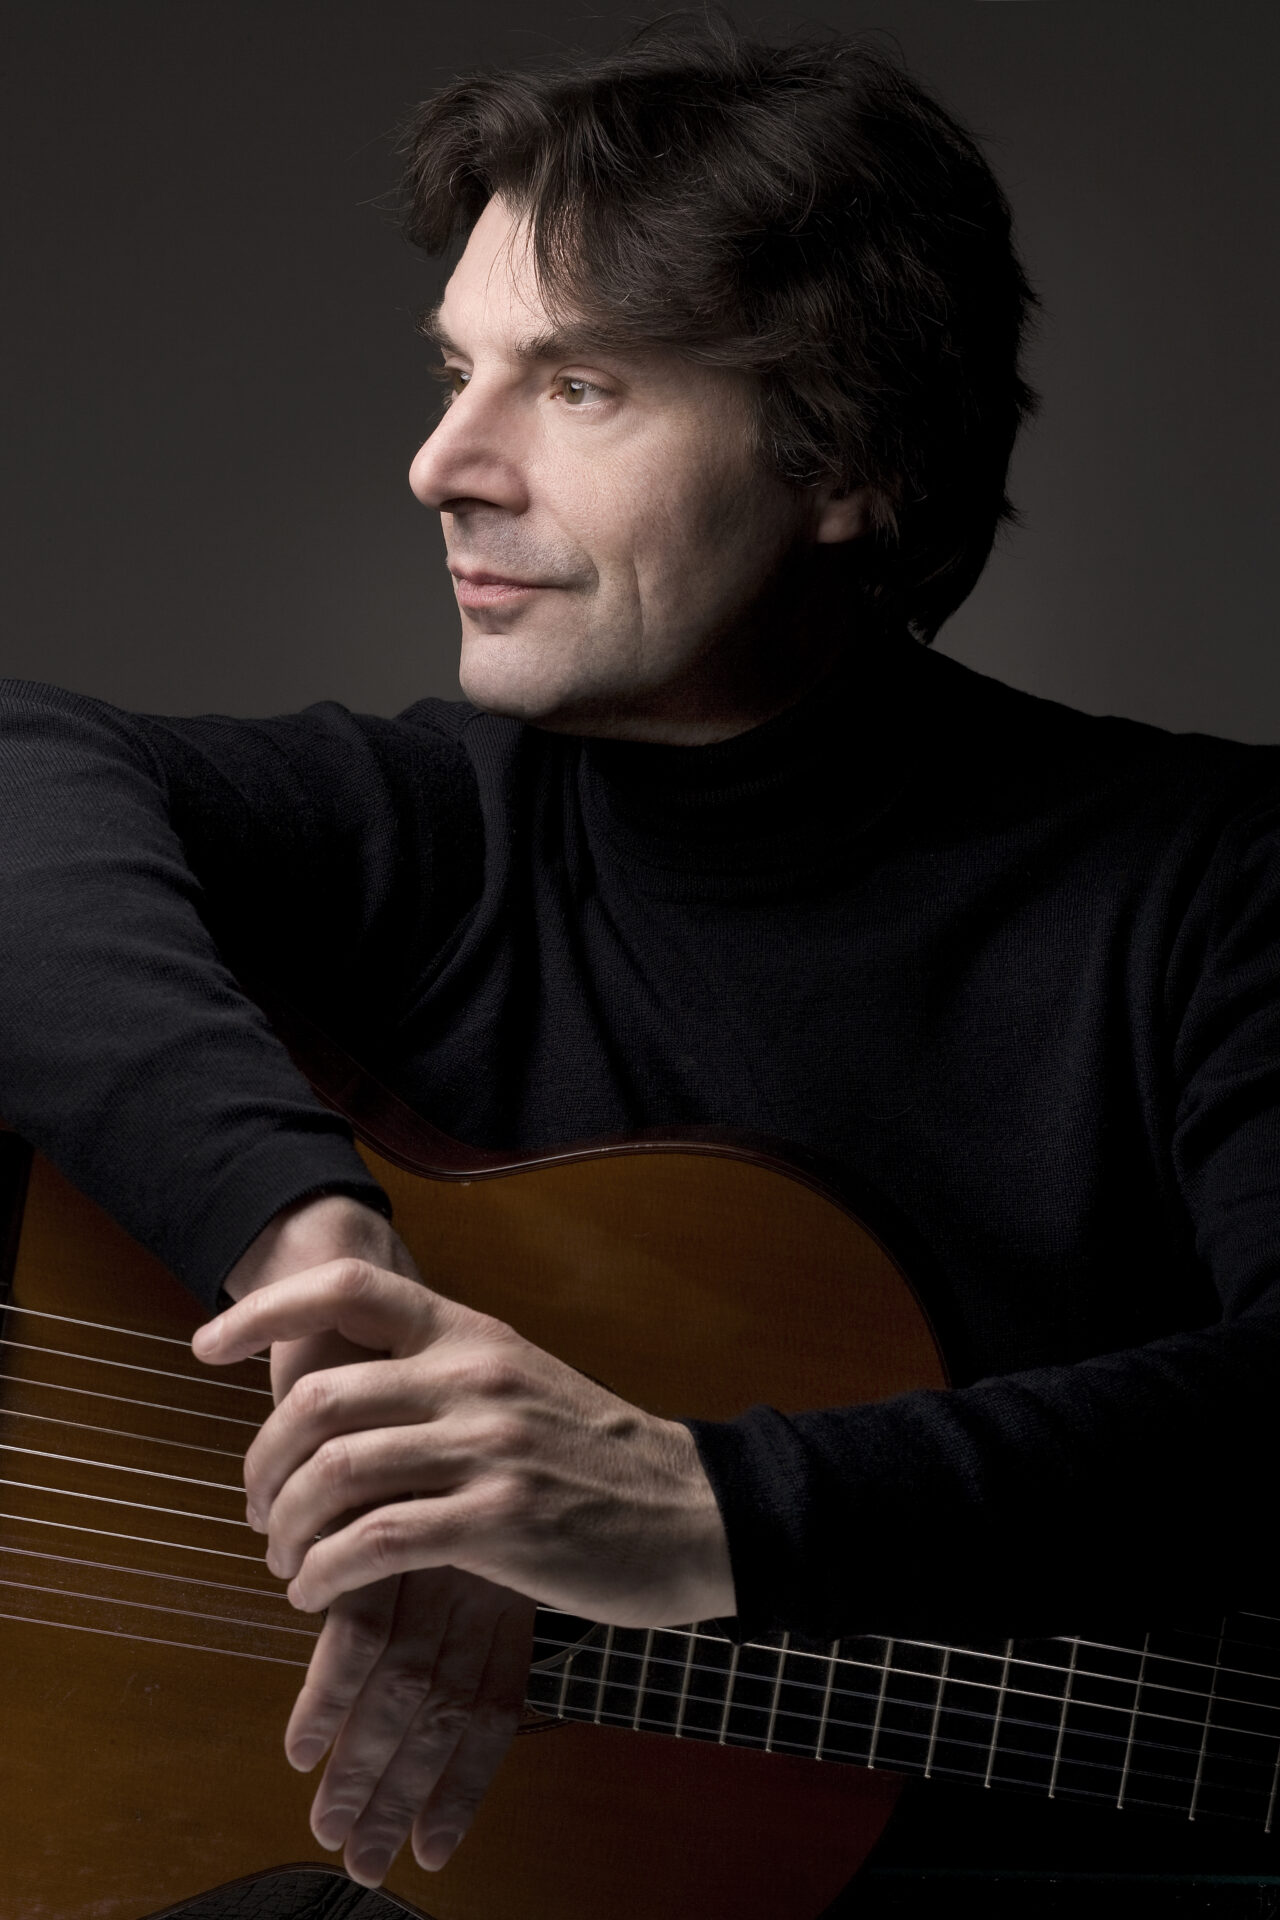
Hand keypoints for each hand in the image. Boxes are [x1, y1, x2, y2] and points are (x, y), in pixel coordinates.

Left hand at [209, 1196, 538, 1885]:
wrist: (697, 1512)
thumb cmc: (596, 1456)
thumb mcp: (518, 1382)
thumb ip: (437, 1377)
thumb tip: (338, 1398)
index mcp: (470, 1334)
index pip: (348, 1289)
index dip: (265, 1312)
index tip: (206, 1344)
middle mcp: (471, 1378)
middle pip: (317, 1400)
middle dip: (261, 1464)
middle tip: (257, 1509)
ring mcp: (486, 1449)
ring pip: (333, 1476)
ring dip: (285, 1529)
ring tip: (287, 1563)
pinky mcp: (499, 1523)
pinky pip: (372, 1544)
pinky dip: (323, 1575)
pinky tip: (318, 1594)